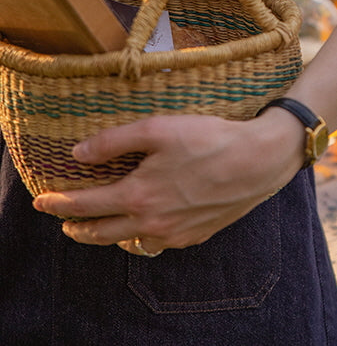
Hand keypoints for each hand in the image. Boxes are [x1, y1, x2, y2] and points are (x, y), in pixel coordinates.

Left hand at [32, 111, 306, 252]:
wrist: (259, 160)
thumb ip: (115, 141)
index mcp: (138, 194)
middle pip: (102, 232)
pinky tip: (145, 225)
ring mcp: (174, 232)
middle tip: (63, 221)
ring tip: (100, 226)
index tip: (43, 201)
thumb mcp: (159, 129)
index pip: (86, 205)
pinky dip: (142, 235)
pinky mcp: (195, 235)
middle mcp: (151, 221)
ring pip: (129, 241)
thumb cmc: (210, 139)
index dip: (60, 203)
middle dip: (77, 227)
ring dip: (108, 235)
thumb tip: (78, 154)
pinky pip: (158, 242)